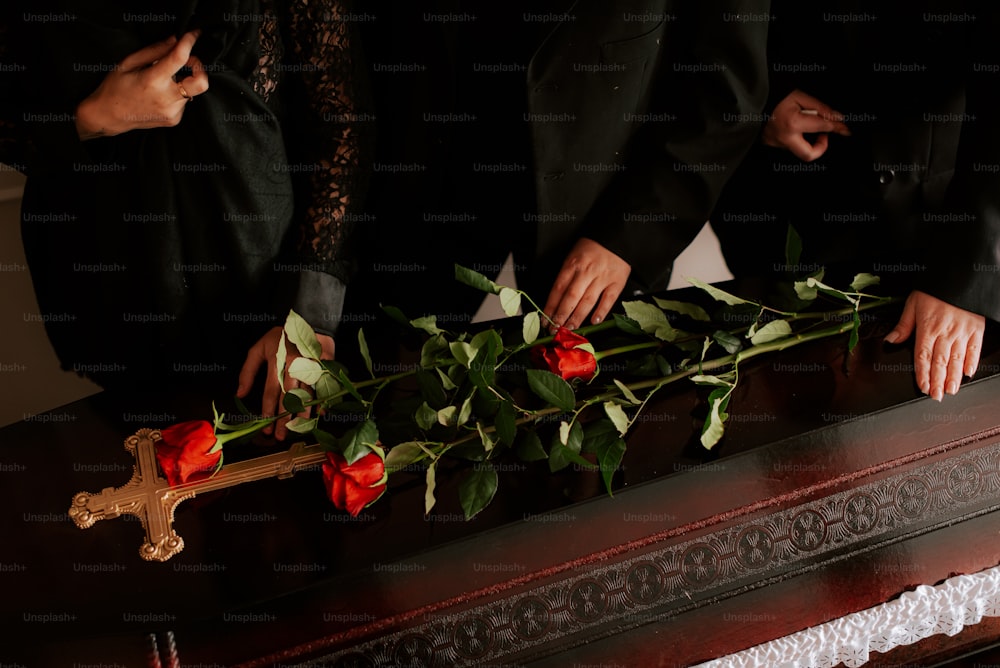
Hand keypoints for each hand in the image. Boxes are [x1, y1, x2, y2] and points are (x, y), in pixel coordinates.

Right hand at [74, 31, 208, 139]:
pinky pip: (184, 102)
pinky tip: (161, 94)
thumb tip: (175, 40)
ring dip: (183, 81)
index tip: (194, 34)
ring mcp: (172, 112)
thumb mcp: (129, 63)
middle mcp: (166, 98)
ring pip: (191, 91)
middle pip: (202, 83)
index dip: (189, 42)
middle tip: (187, 62)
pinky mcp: (175, 119)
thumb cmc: (115, 88)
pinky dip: (177, 94)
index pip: (180, 58)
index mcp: (153, 80)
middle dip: (199, 68)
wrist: (109, 117)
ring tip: (163, 81)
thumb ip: (155, 51)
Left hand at [236, 327, 335, 440]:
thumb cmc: (280, 335)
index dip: (268, 410)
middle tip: (280, 436)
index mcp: (277, 362)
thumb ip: (248, 371)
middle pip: (289, 397)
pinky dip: (323, 400)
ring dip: (302, 414)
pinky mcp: (325, 366)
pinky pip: (324, 386)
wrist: (308, 319)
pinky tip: (320, 414)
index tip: (265, 426)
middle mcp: (294, 366)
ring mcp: (312, 366)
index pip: (271, 391)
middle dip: (284, 419)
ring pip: (307, 394)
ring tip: (298, 430)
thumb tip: (240, 394)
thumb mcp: (259, 348)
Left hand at [543, 238, 630, 329]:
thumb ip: (566, 275)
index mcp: (572, 264)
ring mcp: (602, 277)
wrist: (616, 237)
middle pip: (571, 297)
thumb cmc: (592, 248)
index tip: (545, 320)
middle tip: (555, 329)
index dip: (550, 307)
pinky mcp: (617, 282)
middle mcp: (586, 272)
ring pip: (587, 300)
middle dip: (561, 315)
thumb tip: (555, 300)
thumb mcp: (573, 255)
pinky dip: (601, 311)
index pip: (558, 289)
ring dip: (577, 317)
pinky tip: (594, 321)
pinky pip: (608, 299)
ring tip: (570, 328)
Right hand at [762, 89, 850, 161]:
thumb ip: (820, 108)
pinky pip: (789, 145)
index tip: (845, 129)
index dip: (837, 127)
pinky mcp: (771, 145)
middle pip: (809, 154)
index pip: (823, 128)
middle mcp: (785, 138)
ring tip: (804, 125)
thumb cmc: (774, 96)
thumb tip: (837, 118)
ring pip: (799, 149)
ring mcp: (776, 144)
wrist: (752, 100)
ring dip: (806, 139)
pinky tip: (792, 126)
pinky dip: (795, 137)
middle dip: (821, 147)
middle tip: (823, 135)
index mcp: (793, 123)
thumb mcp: (800, 96)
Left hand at [884, 290, 984, 400]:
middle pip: (940, 362)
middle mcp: (945, 332)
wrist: (959, 275)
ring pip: (957, 359)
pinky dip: (972, 361)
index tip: (922, 387)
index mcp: (928, 327)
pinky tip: (968, 373)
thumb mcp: (913, 303)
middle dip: (937, 381)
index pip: (923, 356)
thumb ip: (903, 325)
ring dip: (953, 377)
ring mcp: (962, 331)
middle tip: (936, 396)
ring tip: (950, 391)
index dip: (922, 374)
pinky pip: (975, 348)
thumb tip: (891, 341)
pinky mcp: (977, 328)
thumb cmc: (935, 289)